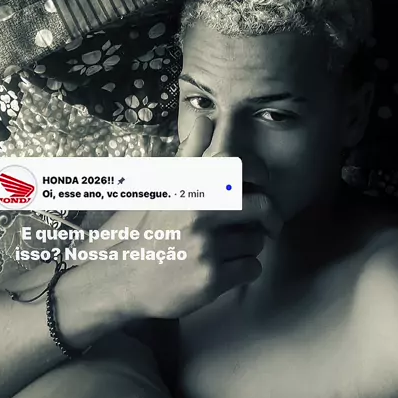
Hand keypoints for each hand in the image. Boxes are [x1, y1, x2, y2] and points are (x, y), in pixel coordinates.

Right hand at [121, 116, 281, 319]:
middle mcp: (198, 209)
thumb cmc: (152, 229)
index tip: (260, 183)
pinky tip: (225, 269)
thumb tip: (205, 119)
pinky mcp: (211, 278)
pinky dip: (245, 270)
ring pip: (257, 241)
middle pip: (262, 206)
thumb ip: (191, 153)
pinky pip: (252, 268)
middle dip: (269, 218)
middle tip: (267, 224)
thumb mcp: (165, 184)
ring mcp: (205, 244)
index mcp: (190, 184)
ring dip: (250, 246)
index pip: (241, 166)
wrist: (128, 278)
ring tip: (229, 248)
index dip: (260, 173)